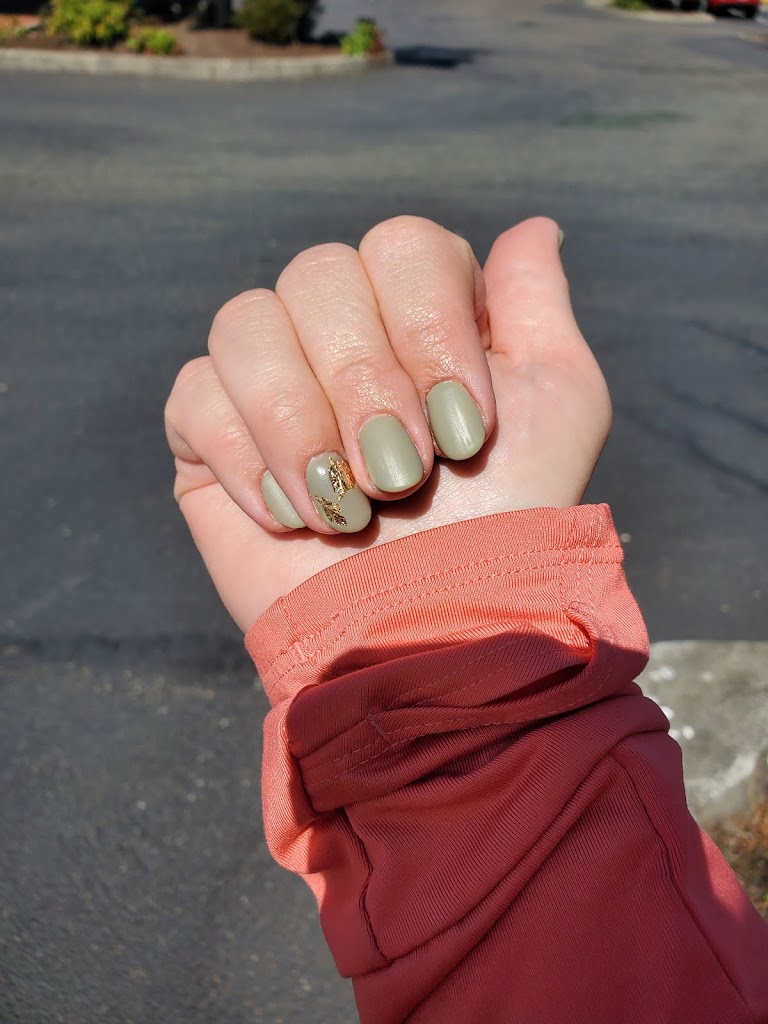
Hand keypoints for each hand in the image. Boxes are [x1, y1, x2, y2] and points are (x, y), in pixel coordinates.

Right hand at [165, 216, 610, 631]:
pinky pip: (195, 393)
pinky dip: (248, 457)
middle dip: (365, 382)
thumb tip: (534, 227)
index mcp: (420, 316)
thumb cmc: (508, 521)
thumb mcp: (557, 402)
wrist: (431, 629)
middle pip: (318, 275)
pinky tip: (293, 516)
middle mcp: (343, 336)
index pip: (401, 246)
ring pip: (246, 322)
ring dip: (302, 422)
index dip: (430, 327)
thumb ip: (535, 303)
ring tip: (348, 506)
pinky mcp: (210, 437)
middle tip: (402, 475)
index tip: (466, 428)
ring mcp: (272, 382)